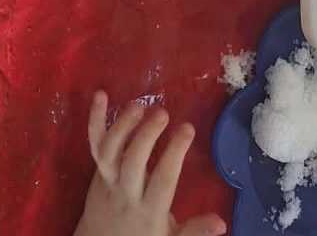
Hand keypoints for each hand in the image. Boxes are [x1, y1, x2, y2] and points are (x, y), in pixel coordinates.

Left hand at [74, 92, 225, 235]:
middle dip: (147, 135)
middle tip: (163, 112)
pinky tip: (101, 95)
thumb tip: (222, 223)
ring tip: (139, 105)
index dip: (175, 153)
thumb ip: (194, 230)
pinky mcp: (97, 170)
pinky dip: (95, 120)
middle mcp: (126, 192)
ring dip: (122, 125)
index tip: (188, 128)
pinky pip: (94, 145)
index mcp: (149, 210)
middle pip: (133, 161)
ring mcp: (108, 180)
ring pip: (110, 151)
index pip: (163, 179)